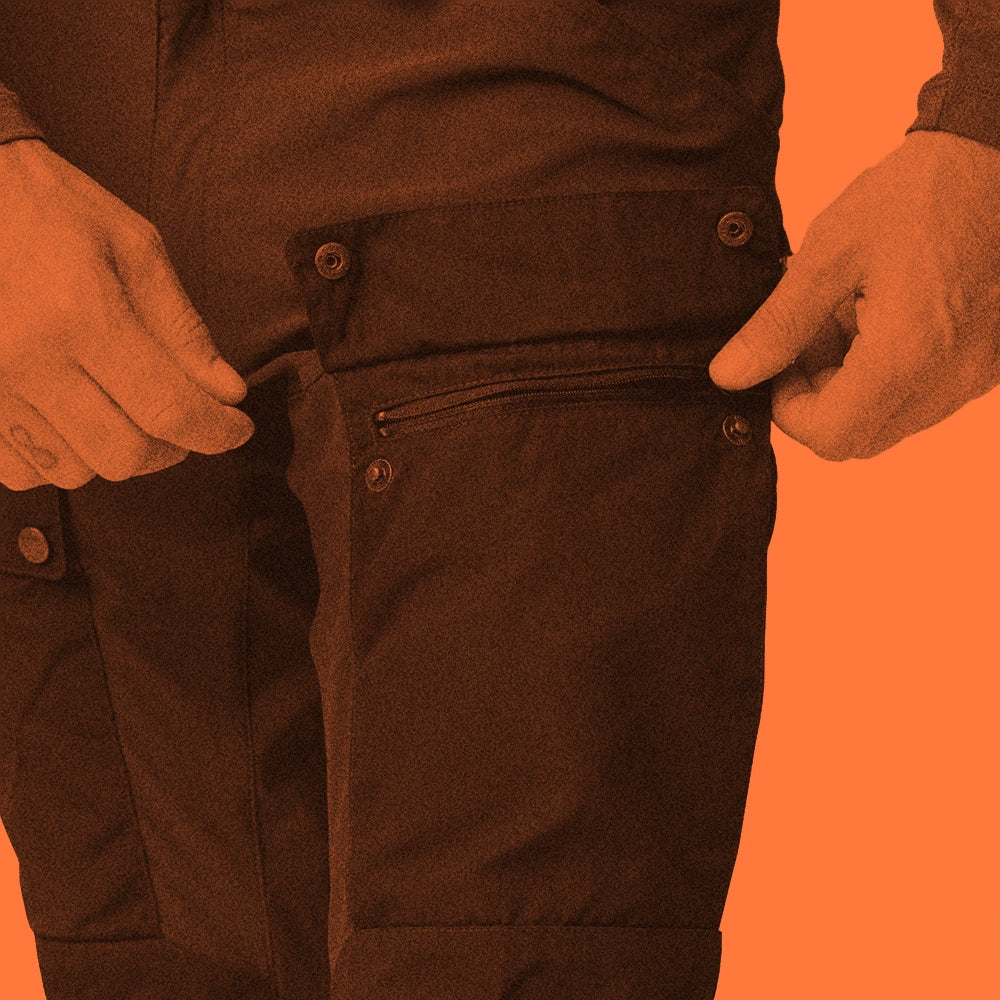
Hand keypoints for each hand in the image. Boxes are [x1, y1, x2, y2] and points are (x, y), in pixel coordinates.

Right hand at [0, 139, 253, 489]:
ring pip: (74, 472)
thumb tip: (226, 392)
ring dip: (116, 454)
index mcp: (81, 316)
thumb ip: (183, 328)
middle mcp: (29, 360)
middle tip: (184, 417)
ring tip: (127, 412)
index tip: (237, 428)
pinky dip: (61, 459)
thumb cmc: (55, 211)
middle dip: (171, 447)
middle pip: (124, 454)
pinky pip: (22, 471)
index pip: (168, 409)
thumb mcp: (136, 248)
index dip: (216, 431)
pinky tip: (76, 422)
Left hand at [709, 131, 999, 459]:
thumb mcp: (828, 255)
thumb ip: (776, 326)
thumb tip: (730, 375)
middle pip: (858, 436)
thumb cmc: (920, 194)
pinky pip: (921, 394)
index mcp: (907, 357)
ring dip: (850, 382)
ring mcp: (974, 375)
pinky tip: (878, 313)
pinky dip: (886, 370)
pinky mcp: (985, 363)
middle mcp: (948, 380)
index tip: (778, 364)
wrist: (996, 157)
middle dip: (817, 396)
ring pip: (887, 418)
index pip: (831, 436)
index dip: (789, 410)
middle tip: (807, 336)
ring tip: (844, 313)